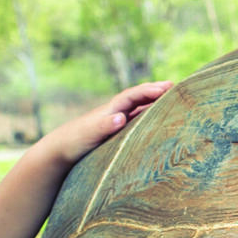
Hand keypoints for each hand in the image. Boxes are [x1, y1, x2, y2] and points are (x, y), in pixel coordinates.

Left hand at [44, 81, 174, 167]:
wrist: (60, 151)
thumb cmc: (74, 142)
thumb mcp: (88, 134)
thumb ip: (104, 126)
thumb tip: (121, 118)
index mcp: (110, 110)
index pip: (133, 95)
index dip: (149, 90)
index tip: (167, 87)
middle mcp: (115, 113)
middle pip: (139, 98)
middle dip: (157, 91)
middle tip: (177, 86)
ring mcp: (117, 122)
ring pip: (140, 109)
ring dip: (155, 104)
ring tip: (174, 101)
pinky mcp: (117, 134)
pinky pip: (137, 122)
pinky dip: (149, 118)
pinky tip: (160, 122)